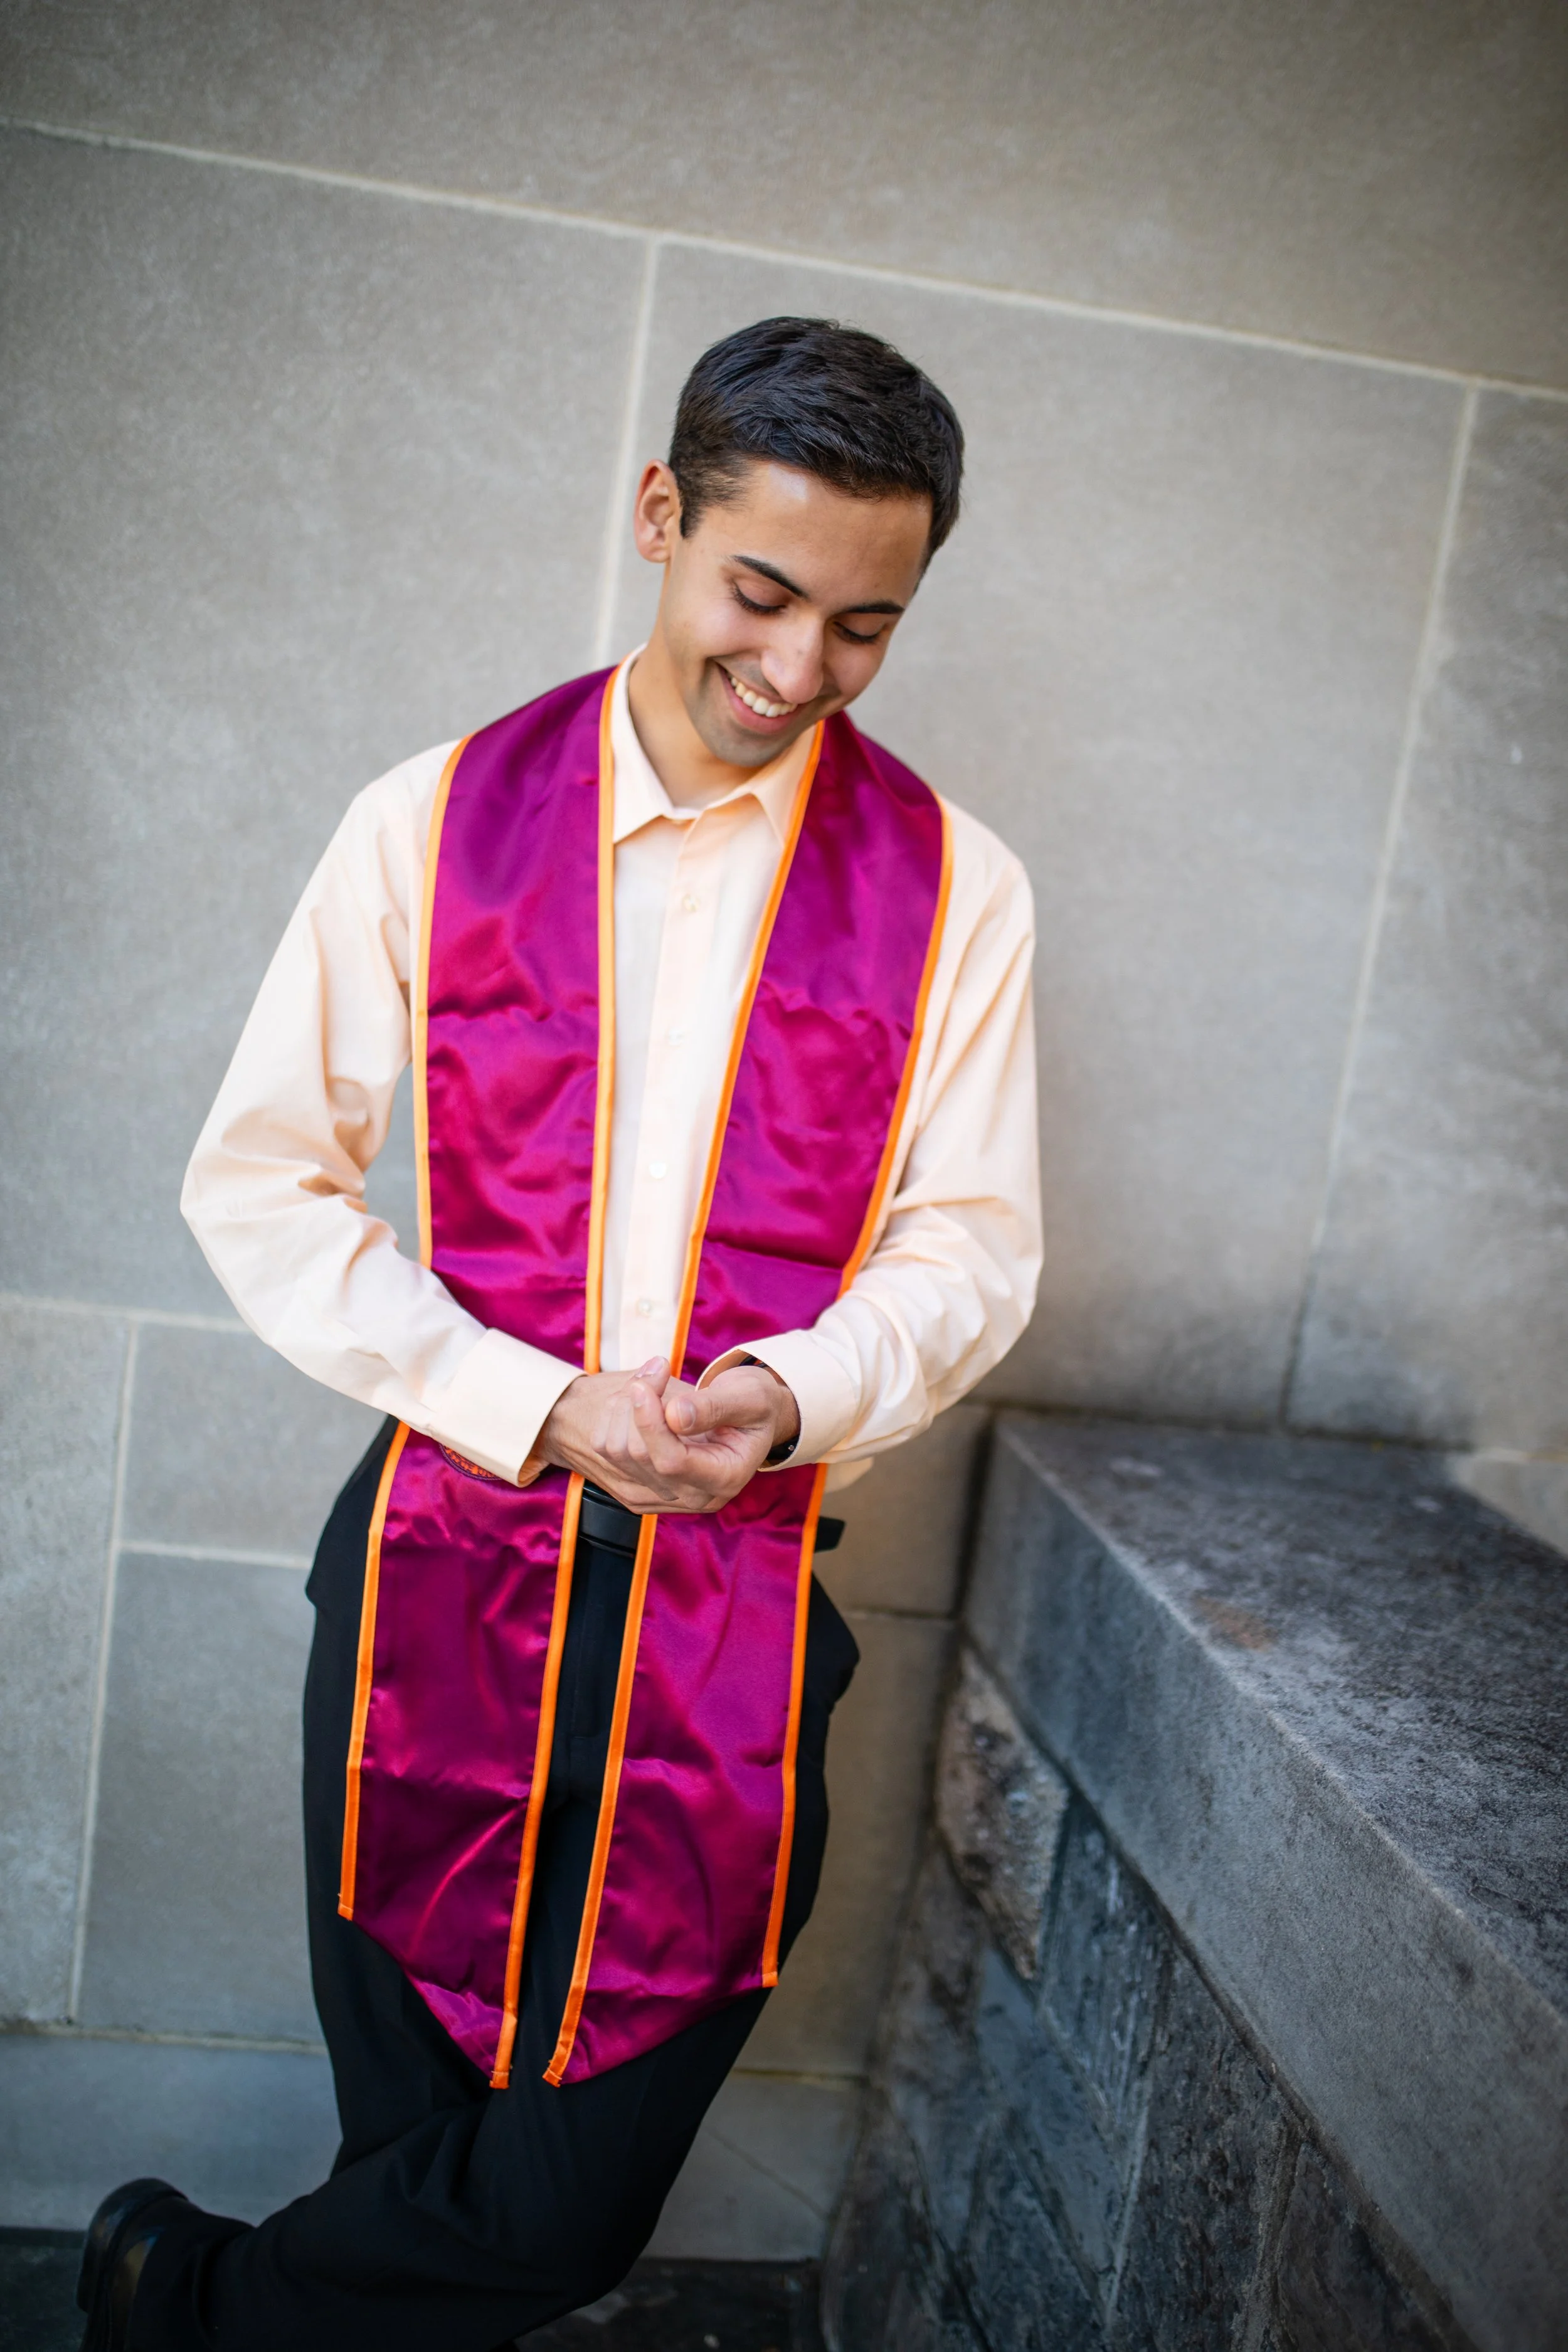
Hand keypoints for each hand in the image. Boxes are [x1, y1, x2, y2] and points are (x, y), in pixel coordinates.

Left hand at [536, 1357, 799, 1514]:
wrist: (748, 1416)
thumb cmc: (754, 1403)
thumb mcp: (749, 1397)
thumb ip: (715, 1407)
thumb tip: (675, 1415)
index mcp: (725, 1479)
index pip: (672, 1462)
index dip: (650, 1422)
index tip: (643, 1384)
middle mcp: (693, 1497)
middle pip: (638, 1455)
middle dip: (637, 1403)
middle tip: (657, 1368)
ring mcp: (663, 1495)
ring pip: (615, 1450)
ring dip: (623, 1405)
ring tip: (652, 1381)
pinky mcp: (638, 1484)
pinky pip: (605, 1447)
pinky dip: (614, 1414)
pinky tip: (640, 1399)